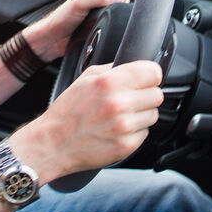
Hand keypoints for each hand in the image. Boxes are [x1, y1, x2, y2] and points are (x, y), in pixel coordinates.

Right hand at [8, 60, 162, 182]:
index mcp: (109, 82)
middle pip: (157, 94)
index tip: (145, 78)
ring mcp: (124, 126)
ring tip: (120, 115)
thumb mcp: (85, 78)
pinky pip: (145, 132)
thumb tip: (135, 66)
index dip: (150, 75)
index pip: (153, 72)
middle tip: (129, 99)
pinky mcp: (127, 145)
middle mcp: (119, 103)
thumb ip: (113, 69)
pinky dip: (135, 131)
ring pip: (154, 114)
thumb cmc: (67, 112)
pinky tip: (117, 129)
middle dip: (146, 95)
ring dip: (141, 114)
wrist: (53, 144)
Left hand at [22, 0, 127, 61]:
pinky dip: (110, 29)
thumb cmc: (61, 18)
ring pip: (116, 16)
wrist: (53, 39)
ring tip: (104, 22)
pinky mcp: (99, 28)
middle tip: (110, 12)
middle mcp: (98, 2)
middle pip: (118, 3)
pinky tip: (105, 30)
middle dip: (118, 7)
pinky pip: (111, 28)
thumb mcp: (80, 3)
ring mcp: (99, 16)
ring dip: (113, 20)